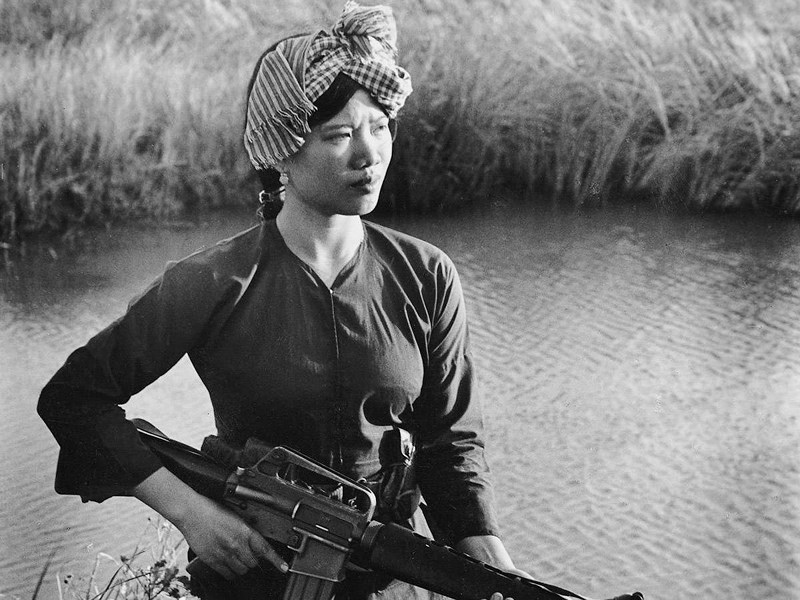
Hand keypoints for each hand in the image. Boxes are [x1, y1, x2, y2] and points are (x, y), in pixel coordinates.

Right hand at [132, 467, 287, 578]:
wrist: (192, 512)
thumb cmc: (212, 510)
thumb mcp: (235, 517)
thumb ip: (246, 531)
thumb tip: (254, 544)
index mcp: (244, 530)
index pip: (265, 549)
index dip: (277, 560)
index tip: (284, 568)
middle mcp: (236, 544)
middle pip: (253, 563)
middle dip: (252, 559)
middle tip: (247, 553)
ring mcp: (224, 554)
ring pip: (241, 570)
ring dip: (241, 566)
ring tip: (235, 556)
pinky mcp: (212, 561)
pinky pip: (227, 574)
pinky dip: (230, 571)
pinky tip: (227, 564)